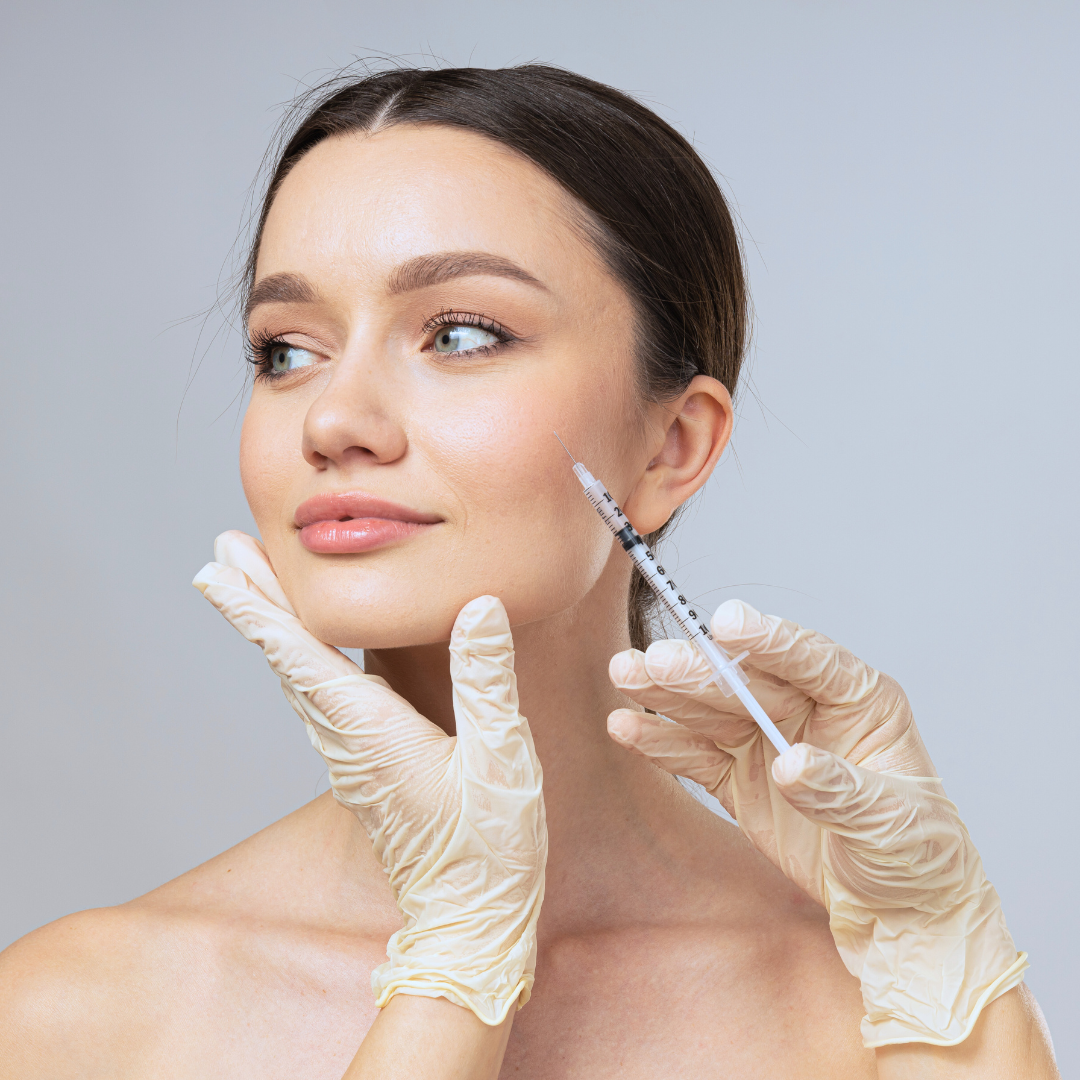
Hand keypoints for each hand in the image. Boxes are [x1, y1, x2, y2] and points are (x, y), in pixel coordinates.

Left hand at [193, 531, 546, 1026]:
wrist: (471, 920)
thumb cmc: (489, 847)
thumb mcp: (501, 757)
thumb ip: (486, 679)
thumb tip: (479, 607)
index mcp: (372, 733)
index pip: (301, 657)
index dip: (258, 610)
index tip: (216, 572)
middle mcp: (348, 743)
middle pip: (288, 661)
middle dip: (255, 602)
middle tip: (222, 553)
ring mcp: (353, 760)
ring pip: (299, 681)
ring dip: (273, 628)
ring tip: (253, 586)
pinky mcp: (366, 771)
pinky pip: (320, 703)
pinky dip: (301, 663)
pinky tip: (307, 653)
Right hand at [607, 600, 1025, 1047]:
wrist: (896, 911)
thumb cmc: (915, 857)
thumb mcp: (891, 824)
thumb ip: (841, 791)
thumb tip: (792, 763)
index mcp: (860, 702)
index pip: (810, 660)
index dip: (768, 640)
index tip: (724, 622)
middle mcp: (810, 711)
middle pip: (746, 682)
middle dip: (699, 671)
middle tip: (653, 661)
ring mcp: (770, 742)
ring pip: (712, 710)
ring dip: (667, 694)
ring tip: (624, 675)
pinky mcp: (741, 777)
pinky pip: (696, 755)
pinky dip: (661, 742)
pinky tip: (627, 726)